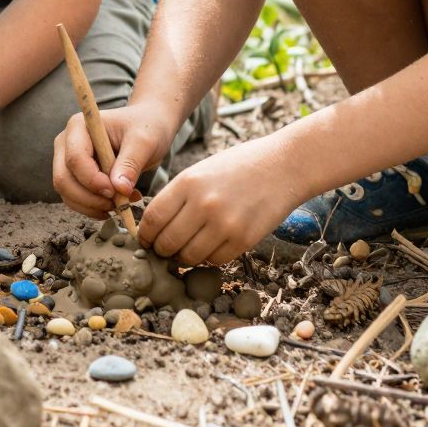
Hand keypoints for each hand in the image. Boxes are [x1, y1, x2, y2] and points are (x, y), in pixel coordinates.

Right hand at [52, 103, 173, 219]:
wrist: (148, 128)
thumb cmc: (146, 128)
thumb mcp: (144, 142)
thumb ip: (130, 163)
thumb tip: (119, 189)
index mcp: (79, 126)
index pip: (75, 159)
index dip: (92, 180)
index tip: (116, 191)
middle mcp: (66, 142)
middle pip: (63, 178)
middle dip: (89, 198)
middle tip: (118, 204)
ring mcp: (67, 160)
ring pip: (66, 193)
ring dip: (92, 206)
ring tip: (122, 203)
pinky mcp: (73, 176)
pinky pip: (74, 199)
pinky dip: (94, 207)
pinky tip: (117, 203)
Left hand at [140, 138, 295, 267]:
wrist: (282, 166)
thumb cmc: (237, 167)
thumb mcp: (200, 172)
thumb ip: (177, 197)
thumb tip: (154, 228)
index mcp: (187, 182)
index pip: (152, 219)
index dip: (145, 235)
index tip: (147, 239)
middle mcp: (203, 204)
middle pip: (167, 242)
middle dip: (162, 250)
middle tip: (165, 249)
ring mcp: (225, 224)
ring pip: (189, 257)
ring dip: (184, 257)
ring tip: (187, 248)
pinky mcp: (243, 240)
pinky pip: (214, 261)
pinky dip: (207, 258)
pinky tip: (210, 246)